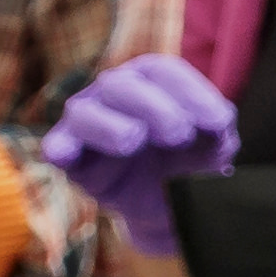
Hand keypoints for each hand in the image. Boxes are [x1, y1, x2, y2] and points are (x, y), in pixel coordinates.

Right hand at [37, 53, 238, 254]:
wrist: (169, 204)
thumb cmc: (190, 161)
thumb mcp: (214, 142)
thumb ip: (217, 127)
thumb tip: (217, 122)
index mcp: (149, 82)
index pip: (161, 72)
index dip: (190, 92)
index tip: (218, 122)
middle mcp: (113, 95)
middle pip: (120, 85)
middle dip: (152, 108)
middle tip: (179, 135)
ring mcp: (87, 125)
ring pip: (84, 113)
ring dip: (110, 127)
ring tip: (133, 142)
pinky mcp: (72, 160)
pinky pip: (57, 148)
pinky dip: (60, 149)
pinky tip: (65, 154)